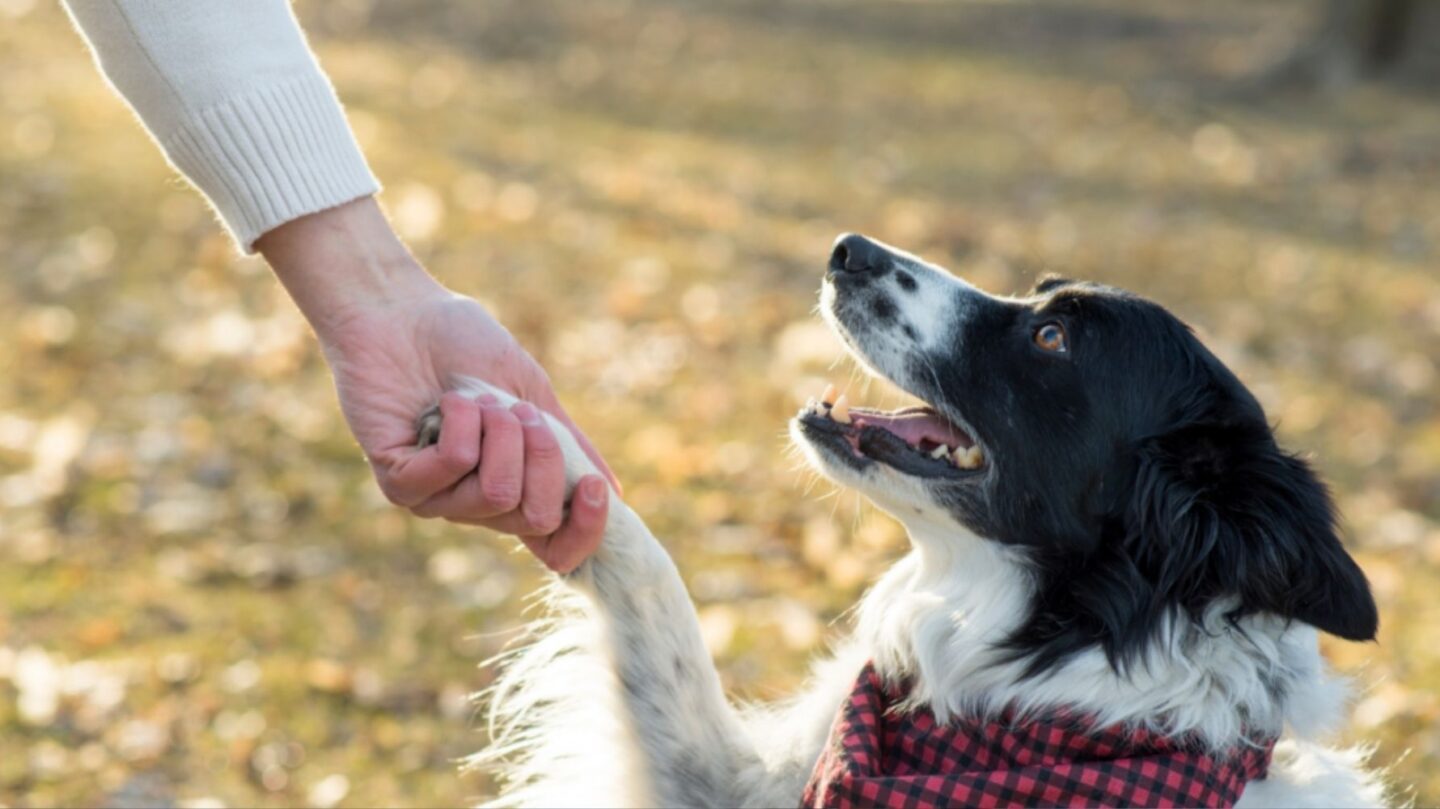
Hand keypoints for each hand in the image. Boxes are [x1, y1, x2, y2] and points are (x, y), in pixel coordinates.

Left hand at [257, 198, 615, 572]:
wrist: (402, 310)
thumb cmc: (464, 347)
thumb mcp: (533, 396)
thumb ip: (569, 446)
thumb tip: (613, 494)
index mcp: (514, 489)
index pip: (556, 549)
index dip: (584, 531)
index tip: (592, 487)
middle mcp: (475, 505)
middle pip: (536, 517)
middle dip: (543, 454)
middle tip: (519, 411)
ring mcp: (436, 499)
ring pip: (497, 493)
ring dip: (499, 430)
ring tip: (477, 398)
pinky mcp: (399, 482)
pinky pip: (454, 467)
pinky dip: (462, 423)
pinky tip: (445, 402)